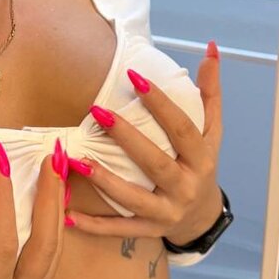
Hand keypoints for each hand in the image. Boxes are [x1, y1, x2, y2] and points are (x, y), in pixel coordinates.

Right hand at [0, 140, 68, 278]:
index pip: (0, 251)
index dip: (2, 208)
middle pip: (45, 247)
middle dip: (50, 201)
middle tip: (50, 160)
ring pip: (56, 251)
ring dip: (58, 209)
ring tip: (59, 169)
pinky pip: (52, 258)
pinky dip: (56, 225)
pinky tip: (55, 199)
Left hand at [65, 43, 223, 246]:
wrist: (203, 216)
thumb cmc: (202, 164)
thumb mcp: (211, 130)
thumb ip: (209, 92)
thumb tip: (210, 48)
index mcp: (201, 158)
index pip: (181, 128)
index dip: (160, 103)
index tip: (135, 77)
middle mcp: (185, 186)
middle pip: (155, 162)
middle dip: (127, 138)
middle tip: (98, 112)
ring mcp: (165, 211)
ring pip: (133, 198)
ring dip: (104, 180)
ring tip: (76, 160)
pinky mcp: (147, 230)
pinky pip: (118, 229)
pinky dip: (93, 225)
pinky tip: (67, 214)